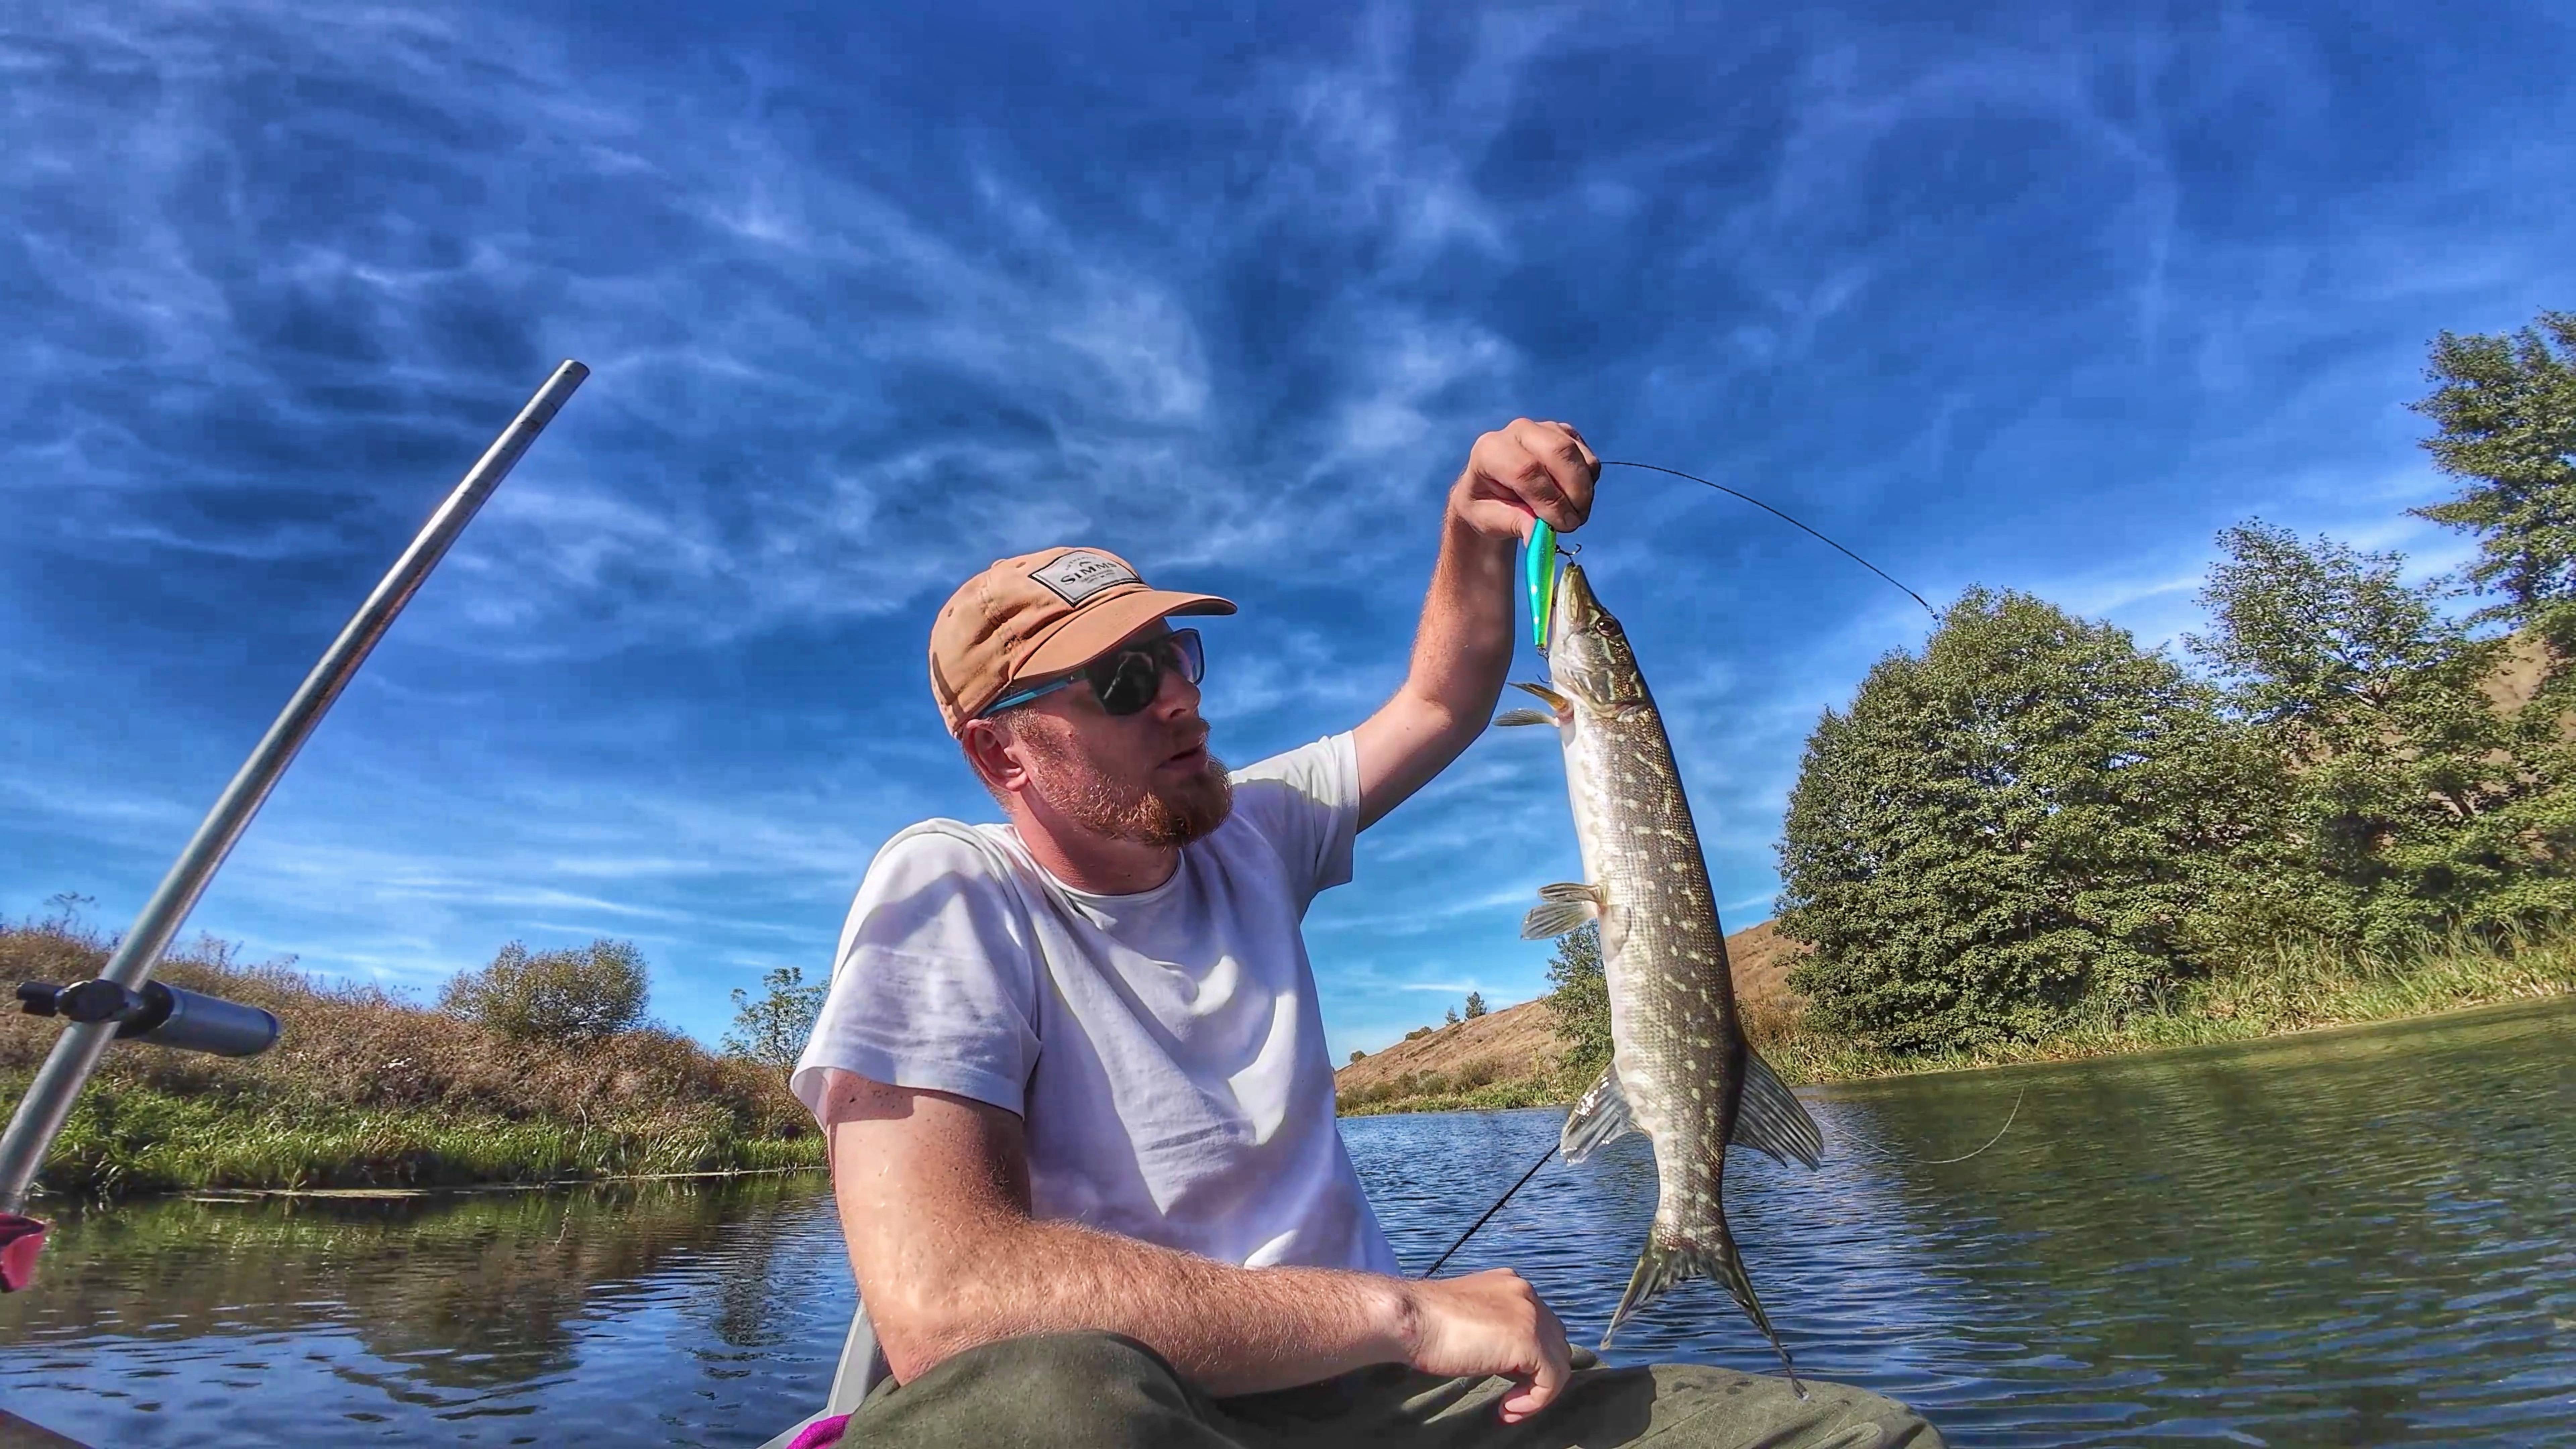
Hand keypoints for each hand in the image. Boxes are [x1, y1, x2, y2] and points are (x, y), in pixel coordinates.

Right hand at [1402, 1268, 1573, 1422]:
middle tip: (1511, 1397)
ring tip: (1509, 1406)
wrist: (1408, 1318)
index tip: (1507, 1382)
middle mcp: (1526, 1294)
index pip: (1540, 1324)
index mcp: (1511, 1285)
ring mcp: (1530, 1315)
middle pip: (1555, 1342)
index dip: (1530, 1358)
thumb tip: (1506, 1356)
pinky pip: (1552, 1380)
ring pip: (1559, 1362)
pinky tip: (1508, 1408)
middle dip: (1538, 1373)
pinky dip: (1536, 1401)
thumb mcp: (1469, 1318)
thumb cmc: (1424, 1323)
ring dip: (1537, 1391)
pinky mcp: (1529, 1340)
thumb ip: (1493, 1328)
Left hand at [1449, 419, 1599, 543]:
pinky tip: (1572, 498)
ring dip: (1584, 491)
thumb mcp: (1490, 521)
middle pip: (1559, 452)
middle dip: (1574, 493)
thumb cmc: (1488, 505)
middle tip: (1574, 523)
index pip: (1526, 469)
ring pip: (1578, 455)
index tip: (1561, 526)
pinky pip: (1588, 458)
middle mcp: (1518, 431)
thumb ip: (1515, 524)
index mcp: (1490, 450)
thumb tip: (1539, 534)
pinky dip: (1588, 483)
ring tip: (1573, 516)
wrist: (1494, 490)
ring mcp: (1545, 428)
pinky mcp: (1566, 434)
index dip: (1550, 500)